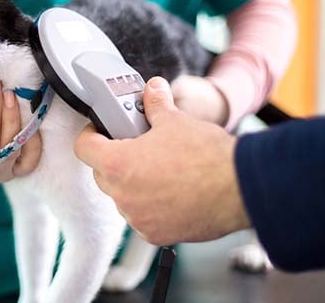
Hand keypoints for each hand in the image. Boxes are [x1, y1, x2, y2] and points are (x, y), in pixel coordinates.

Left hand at [74, 77, 249, 245]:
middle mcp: (122, 195)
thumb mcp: (176, 121)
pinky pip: (141, 217)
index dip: (91, 135)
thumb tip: (153, 89)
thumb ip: (156, 104)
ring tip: (160, 171)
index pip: (83, 148)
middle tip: (136, 147)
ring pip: (123, 197)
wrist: (241, 189)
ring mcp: (137, 218)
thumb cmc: (207, 157)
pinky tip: (171, 192)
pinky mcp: (155, 234)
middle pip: (102, 173)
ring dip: (133, 184)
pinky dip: (150, 206)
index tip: (102, 131)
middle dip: (114, 158)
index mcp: (117, 164)